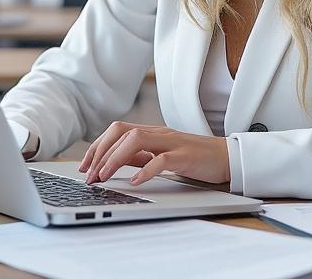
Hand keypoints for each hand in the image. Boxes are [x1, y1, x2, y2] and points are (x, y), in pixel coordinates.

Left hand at [78, 122, 230, 185]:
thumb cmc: (194, 158)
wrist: (227, 157)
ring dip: (115, 158)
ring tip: (104, 176)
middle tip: (90, 175)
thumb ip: (139, 155)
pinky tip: (136, 181)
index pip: (116, 130)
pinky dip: (146, 170)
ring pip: (136, 140)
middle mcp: (158, 133)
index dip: (97, 146)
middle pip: (121, 131)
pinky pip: (162, 159)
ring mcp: (172, 142)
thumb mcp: (161, 154)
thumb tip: (112, 162)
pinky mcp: (185, 156)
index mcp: (151, 132)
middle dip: (100, 152)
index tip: (84, 167)